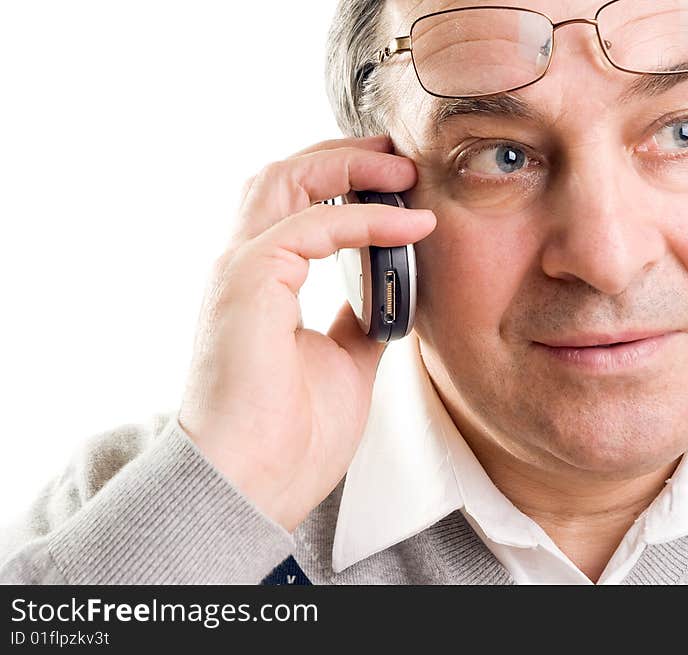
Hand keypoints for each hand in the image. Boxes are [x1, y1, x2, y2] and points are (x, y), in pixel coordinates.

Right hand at [177, 135, 435, 530]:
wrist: (254, 486)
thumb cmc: (291, 435)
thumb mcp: (346, 361)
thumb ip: (362, 318)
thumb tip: (392, 295)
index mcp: (262, 283)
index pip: (294, 205)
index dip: (343, 183)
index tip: (398, 182)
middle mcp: (244, 267)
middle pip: (285, 176)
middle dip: (344, 158)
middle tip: (401, 156)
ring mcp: (241, 270)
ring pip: (286, 180)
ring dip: (347, 167)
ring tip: (402, 170)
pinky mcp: (248, 281)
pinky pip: (313, 226)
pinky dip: (365, 219)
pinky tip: (410, 226)